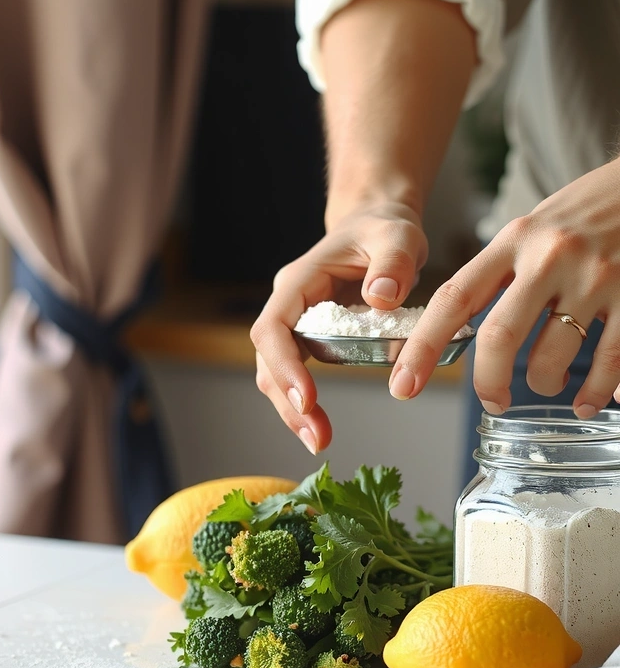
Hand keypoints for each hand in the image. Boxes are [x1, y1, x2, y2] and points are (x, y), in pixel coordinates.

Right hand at [250, 201, 427, 452]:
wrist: (377, 226)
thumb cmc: (383, 229)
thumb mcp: (398, 236)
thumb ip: (393, 263)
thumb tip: (381, 297)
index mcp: (300, 280)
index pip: (274, 326)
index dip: (284, 364)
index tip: (307, 397)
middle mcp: (290, 304)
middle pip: (269, 359)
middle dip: (287, 401)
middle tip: (316, 437)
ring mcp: (298, 323)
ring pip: (278, 373)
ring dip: (292, 410)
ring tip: (319, 441)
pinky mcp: (312, 339)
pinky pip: (298, 375)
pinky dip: (305, 404)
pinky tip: (321, 428)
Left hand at [389, 160, 619, 416]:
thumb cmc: (584, 213)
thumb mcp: (532, 229)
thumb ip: (500, 274)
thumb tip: (458, 334)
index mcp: (513, 239)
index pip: (454, 298)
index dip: (424, 346)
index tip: (403, 384)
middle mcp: (550, 256)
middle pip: (500, 336)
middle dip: (488, 382)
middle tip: (492, 401)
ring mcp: (596, 276)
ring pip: (554, 357)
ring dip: (543, 384)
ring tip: (546, 385)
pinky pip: (610, 361)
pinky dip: (595, 392)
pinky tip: (586, 401)